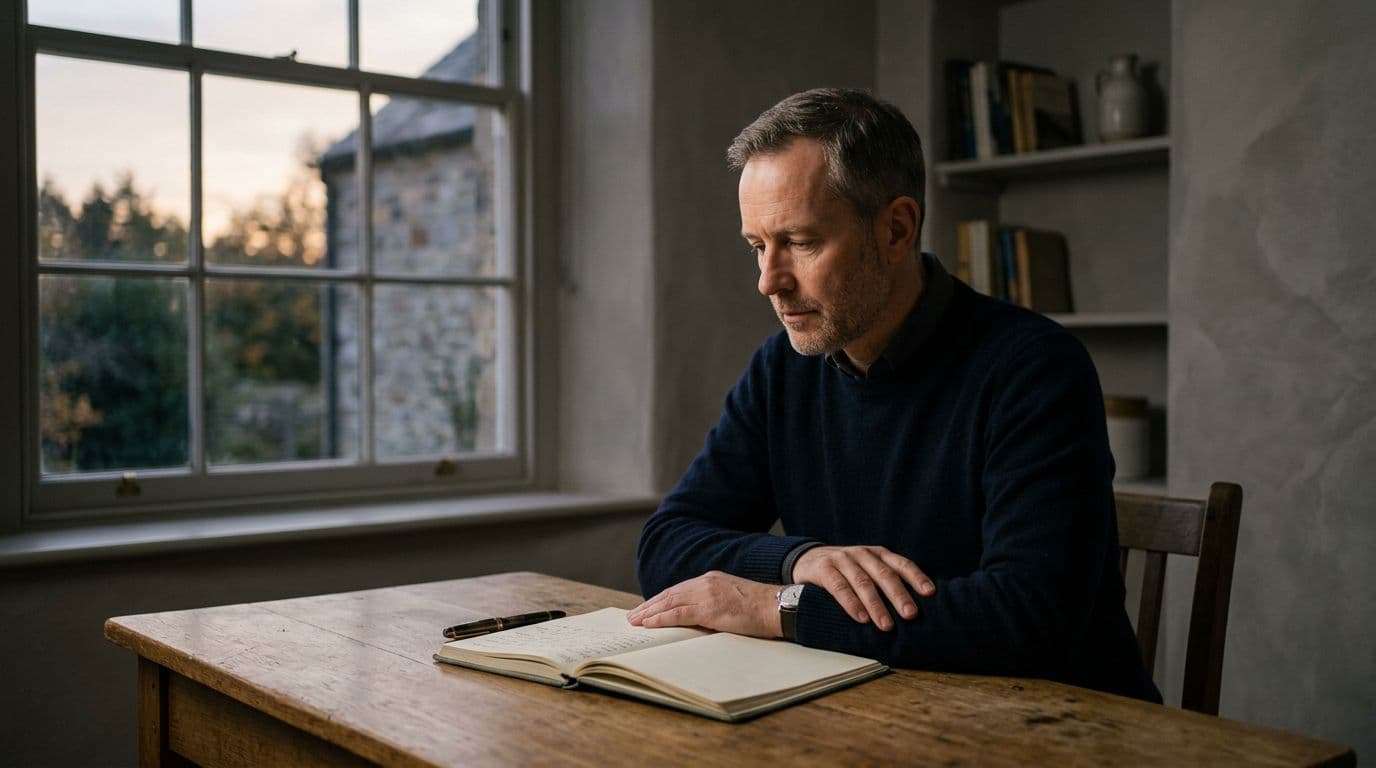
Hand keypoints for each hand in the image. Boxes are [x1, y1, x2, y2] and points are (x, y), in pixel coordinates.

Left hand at [626, 571, 781, 637]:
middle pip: (670, 594)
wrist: (777, 606)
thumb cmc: (761, 609)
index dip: (662, 599)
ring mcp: (707, 595)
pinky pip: (678, 614)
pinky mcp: (709, 608)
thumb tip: (701, 619)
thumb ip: (716, 604)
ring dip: (650, 612)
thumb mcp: (734, 600)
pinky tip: (649, 623)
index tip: (648, 607)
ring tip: (635, 620)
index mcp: (712, 580)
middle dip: (650, 605)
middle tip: (634, 615)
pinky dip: (661, 619)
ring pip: (670, 602)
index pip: (680, 590)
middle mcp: (706, 583)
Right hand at [792, 545, 935, 630]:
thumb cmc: (846, 572)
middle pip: (884, 574)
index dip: (917, 577)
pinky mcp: (824, 568)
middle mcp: (862, 554)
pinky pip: (839, 586)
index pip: (901, 564)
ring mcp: (842, 559)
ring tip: (886, 624)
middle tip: (911, 614)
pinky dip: (851, 603)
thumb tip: (914, 608)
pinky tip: (861, 617)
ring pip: (863, 582)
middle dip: (899, 595)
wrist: (807, 559)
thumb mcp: (867, 570)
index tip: (930, 593)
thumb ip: (885, 582)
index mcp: (878, 554)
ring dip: (876, 605)